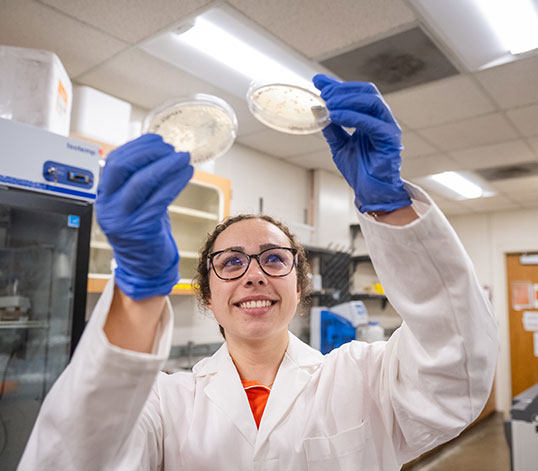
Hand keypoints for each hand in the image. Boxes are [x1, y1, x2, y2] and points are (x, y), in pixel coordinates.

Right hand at [96, 134, 193, 299]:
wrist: (145, 267)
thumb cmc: (143, 231)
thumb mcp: (134, 203)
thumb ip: (138, 180)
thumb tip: (158, 151)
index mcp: (104, 197)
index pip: (113, 161)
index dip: (137, 146)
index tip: (157, 139)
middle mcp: (108, 207)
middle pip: (122, 167)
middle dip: (148, 152)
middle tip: (171, 149)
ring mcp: (123, 219)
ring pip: (142, 182)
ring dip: (166, 165)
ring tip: (184, 158)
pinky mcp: (141, 229)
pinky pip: (159, 199)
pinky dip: (175, 183)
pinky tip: (186, 175)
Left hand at [313, 74, 410, 212]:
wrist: (370, 191)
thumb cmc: (359, 169)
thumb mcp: (339, 145)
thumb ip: (331, 126)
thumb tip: (316, 108)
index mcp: (370, 117)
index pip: (356, 93)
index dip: (337, 85)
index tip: (317, 81)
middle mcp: (381, 118)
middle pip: (367, 91)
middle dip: (343, 90)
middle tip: (323, 94)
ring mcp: (388, 127)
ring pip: (372, 101)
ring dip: (348, 99)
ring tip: (329, 104)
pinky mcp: (390, 140)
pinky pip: (373, 123)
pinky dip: (353, 116)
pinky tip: (337, 116)